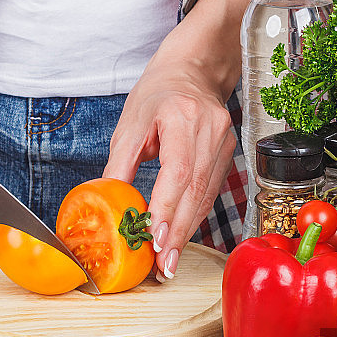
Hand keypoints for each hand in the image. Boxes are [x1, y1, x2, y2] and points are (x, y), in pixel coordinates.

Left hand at [103, 61, 235, 278]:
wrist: (192, 71)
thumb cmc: (157, 93)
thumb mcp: (130, 124)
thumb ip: (120, 165)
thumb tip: (108, 204)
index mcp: (182, 116)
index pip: (178, 171)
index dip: (166, 209)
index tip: (154, 239)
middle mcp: (210, 129)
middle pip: (195, 191)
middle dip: (177, 232)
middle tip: (162, 265)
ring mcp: (224, 142)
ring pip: (205, 197)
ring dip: (186, 231)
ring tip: (169, 261)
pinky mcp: (228, 154)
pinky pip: (210, 193)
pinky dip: (193, 217)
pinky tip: (180, 237)